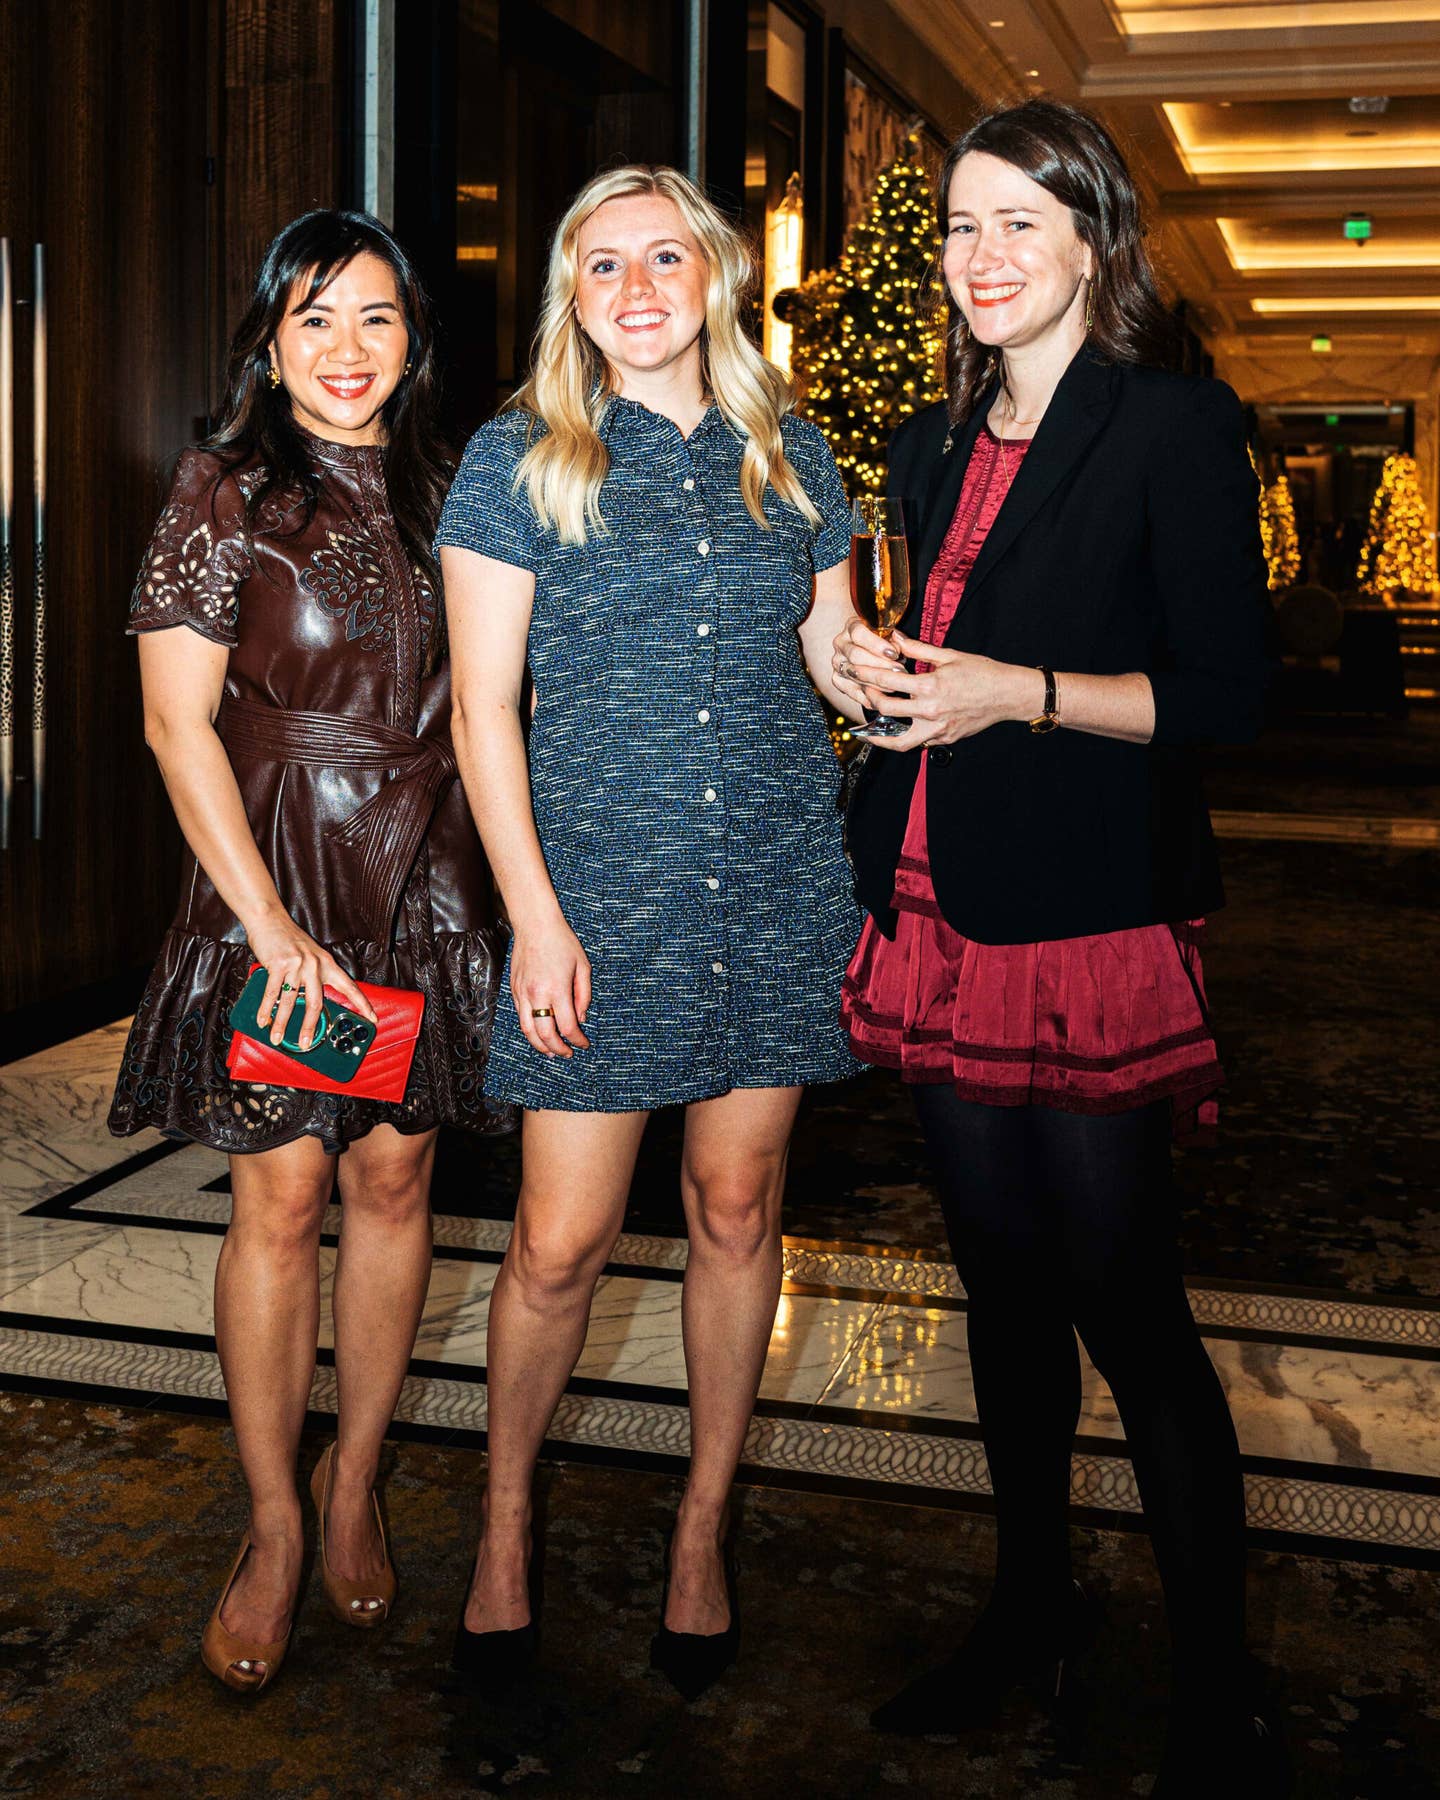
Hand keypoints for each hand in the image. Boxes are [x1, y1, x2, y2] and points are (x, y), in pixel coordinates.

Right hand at [244, 911, 377, 1050]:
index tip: (372, 1019)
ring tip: (278, 1038)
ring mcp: (296, 965)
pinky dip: (266, 1009)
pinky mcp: (278, 965)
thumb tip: (309, 1005)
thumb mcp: (310, 956)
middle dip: (310, 1027)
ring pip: (290, 1002)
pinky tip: (263, 1021)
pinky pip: (272, 993)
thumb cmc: (289, 939)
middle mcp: (315, 965)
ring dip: (282, 1023)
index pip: (349, 987)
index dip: (362, 1004)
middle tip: (306, 1044)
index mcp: (327, 964)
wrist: (270, 920)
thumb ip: (313, 977)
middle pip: (315, 1003)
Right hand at [511, 914, 591, 1057]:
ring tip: (551, 1052)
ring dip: (540, 1046)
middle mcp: (537, 994)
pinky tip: (538, 1033)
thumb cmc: (562, 942)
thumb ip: (584, 996)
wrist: (535, 924)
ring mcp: (522, 993)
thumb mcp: (583, 967)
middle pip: (546, 1034)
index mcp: (557, 989)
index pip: (568, 1026)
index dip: (578, 1040)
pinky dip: (530, 1030)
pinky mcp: (514, 989)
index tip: (584, 1044)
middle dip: (558, 1049)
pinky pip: (521, 1017)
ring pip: (528, 1030)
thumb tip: (581, 1018)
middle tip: (568, 1053)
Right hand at [831, 615, 904, 711]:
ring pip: (854, 674)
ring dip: (876, 682)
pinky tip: (883, 698)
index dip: (876, 644)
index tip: (894, 653)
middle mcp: (841, 642)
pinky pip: (851, 691)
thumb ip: (896, 638)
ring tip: (895, 685)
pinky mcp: (837, 679)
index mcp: (852, 625)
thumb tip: (899, 645)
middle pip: (855, 655)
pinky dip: (867, 696)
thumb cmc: (886, 640)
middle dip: (880, 665)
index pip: (858, 633)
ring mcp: (837, 662)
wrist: (868, 650)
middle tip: (900, 671)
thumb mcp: (892, 634)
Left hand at [854, 630, 1043, 753]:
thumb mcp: (950, 655)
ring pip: (898, 740)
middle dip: (867, 697)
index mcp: (930, 687)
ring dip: (880, 734)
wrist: (1009, 695)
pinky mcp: (945, 740)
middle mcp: (930, 712)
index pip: (887, 682)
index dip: (865, 674)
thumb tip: (895, 637)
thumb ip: (918, 650)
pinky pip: (918, 743)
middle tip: (857, 691)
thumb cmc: (982, 673)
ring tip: (867, 730)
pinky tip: (895, 733)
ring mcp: (937, 730)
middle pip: (885, 709)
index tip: (852, 670)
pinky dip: (904, 738)